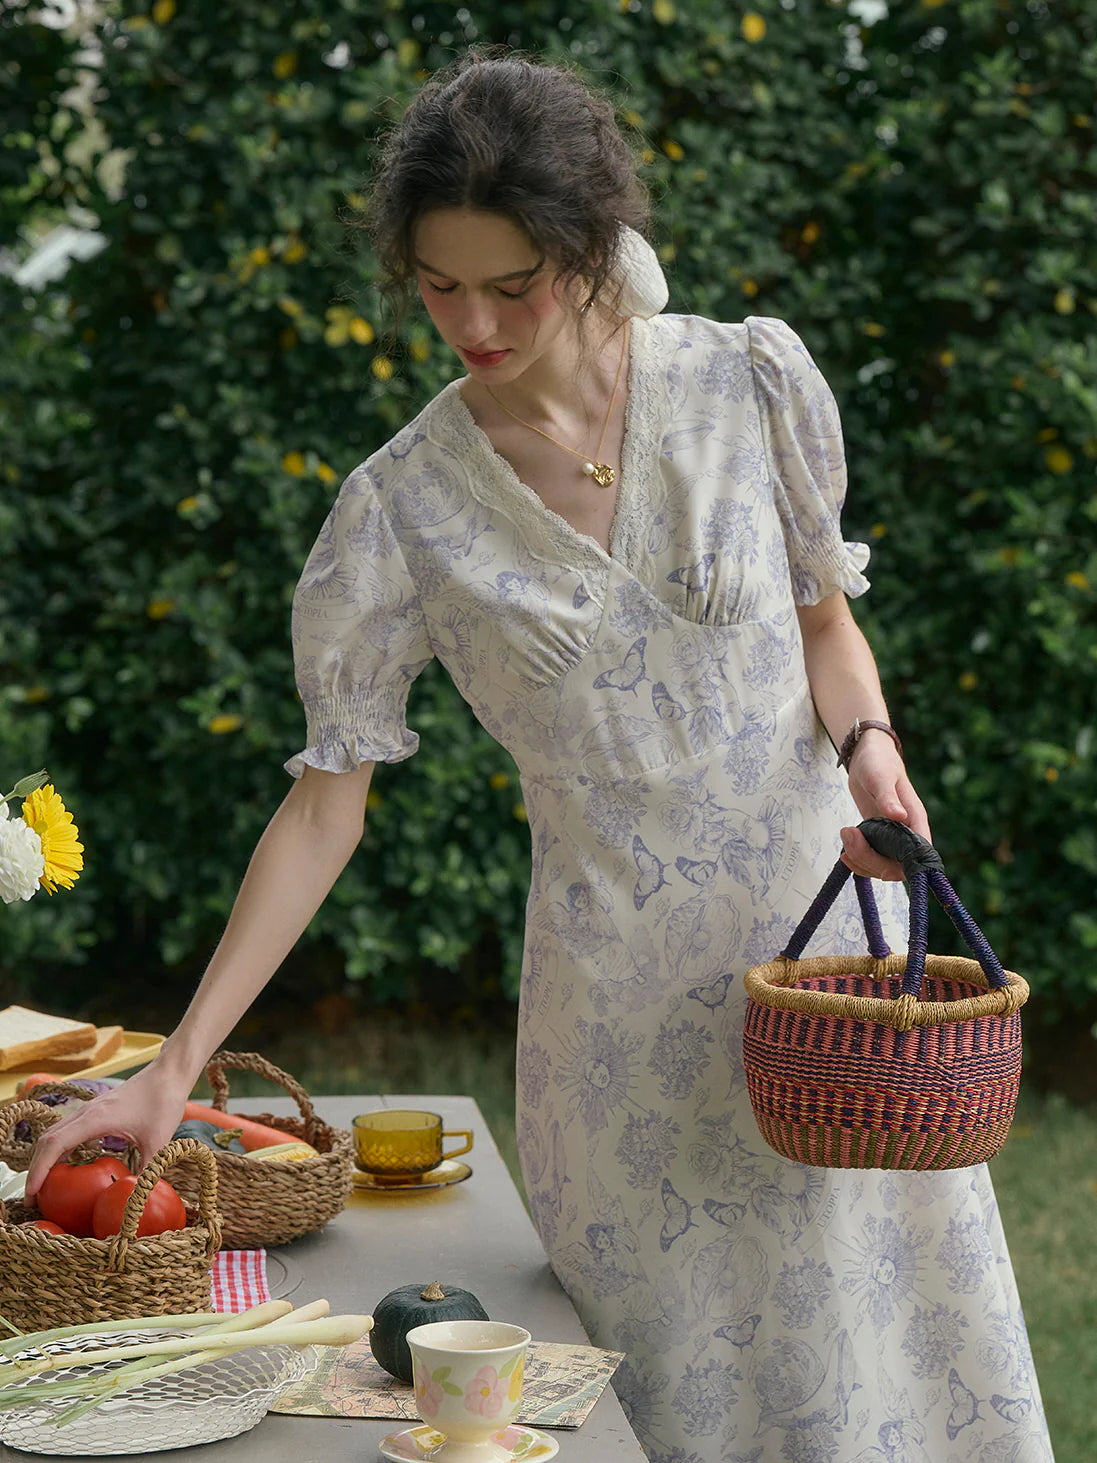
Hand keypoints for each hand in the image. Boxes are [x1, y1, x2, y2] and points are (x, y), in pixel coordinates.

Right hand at [24, 1058, 189, 1196]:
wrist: (169, 1073)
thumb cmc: (164, 1102)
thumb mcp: (159, 1141)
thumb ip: (147, 1171)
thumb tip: (140, 1201)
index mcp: (95, 1118)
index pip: (55, 1144)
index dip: (39, 1169)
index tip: (31, 1193)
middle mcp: (86, 1113)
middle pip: (47, 1140)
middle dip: (35, 1169)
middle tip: (33, 1199)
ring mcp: (89, 1110)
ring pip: (55, 1134)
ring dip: (44, 1159)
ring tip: (44, 1187)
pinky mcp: (95, 1111)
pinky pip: (67, 1131)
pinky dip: (59, 1150)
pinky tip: (66, 1167)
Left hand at [839, 733, 930, 881]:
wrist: (867, 756)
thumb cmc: (878, 762)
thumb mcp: (880, 777)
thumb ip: (888, 797)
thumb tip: (899, 817)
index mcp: (915, 818)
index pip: (920, 853)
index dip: (904, 867)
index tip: (881, 868)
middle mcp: (906, 830)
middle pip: (897, 865)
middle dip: (872, 861)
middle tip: (849, 840)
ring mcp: (892, 835)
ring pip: (882, 865)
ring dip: (862, 861)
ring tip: (845, 838)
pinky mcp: (878, 835)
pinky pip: (871, 857)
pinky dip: (857, 859)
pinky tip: (844, 851)